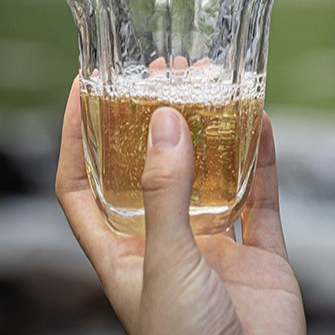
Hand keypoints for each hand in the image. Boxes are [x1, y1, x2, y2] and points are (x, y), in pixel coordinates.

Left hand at [56, 78, 306, 334]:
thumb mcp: (164, 265)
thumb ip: (164, 191)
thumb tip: (161, 116)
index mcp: (121, 252)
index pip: (81, 183)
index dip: (74, 135)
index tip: (81, 85)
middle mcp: (163, 241)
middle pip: (149, 166)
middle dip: (152, 119)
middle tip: (161, 69)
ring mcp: (213, 246)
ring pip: (207, 172)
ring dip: (208, 129)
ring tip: (209, 79)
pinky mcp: (259, 253)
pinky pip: (260, 193)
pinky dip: (261, 156)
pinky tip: (259, 117)